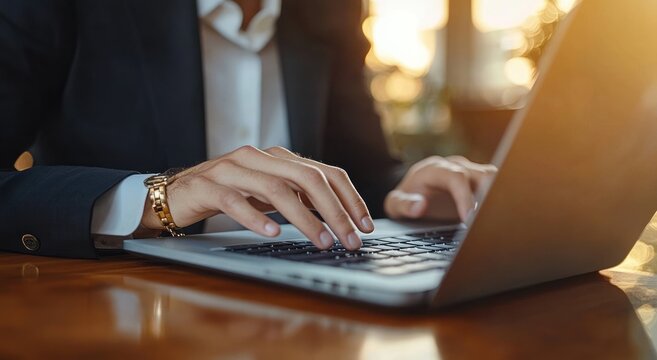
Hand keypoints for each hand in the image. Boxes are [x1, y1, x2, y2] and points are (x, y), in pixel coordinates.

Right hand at [140, 146, 373, 249]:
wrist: (175, 193)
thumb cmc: (227, 194)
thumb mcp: (267, 192)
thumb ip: (299, 195)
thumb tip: (339, 216)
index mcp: (278, 157)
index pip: (325, 172)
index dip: (349, 198)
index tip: (365, 225)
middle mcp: (258, 157)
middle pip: (308, 179)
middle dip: (335, 211)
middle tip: (349, 240)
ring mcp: (232, 169)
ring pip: (277, 190)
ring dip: (305, 219)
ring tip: (322, 241)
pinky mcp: (208, 186)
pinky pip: (235, 201)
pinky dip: (256, 218)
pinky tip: (273, 233)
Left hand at [384, 156, 496, 221]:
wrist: (412, 192)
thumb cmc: (405, 199)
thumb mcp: (395, 204)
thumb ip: (404, 205)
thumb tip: (420, 206)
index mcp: (435, 169)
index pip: (456, 177)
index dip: (465, 197)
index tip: (468, 219)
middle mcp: (455, 166)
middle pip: (482, 174)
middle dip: (489, 195)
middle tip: (490, 220)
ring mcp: (470, 172)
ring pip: (494, 178)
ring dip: (499, 196)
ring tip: (499, 219)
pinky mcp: (479, 182)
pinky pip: (497, 186)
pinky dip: (500, 199)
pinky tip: (501, 217)